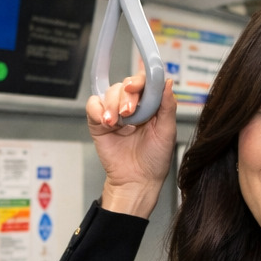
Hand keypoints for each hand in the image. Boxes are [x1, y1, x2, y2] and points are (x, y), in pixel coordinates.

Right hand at [87, 72, 176, 218]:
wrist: (136, 180)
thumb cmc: (154, 160)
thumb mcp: (167, 131)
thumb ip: (167, 106)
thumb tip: (167, 82)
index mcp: (151, 105)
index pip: (144, 83)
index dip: (139, 80)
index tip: (135, 86)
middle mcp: (133, 106)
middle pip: (125, 85)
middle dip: (126, 96)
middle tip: (128, 113)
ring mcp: (115, 113)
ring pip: (109, 93)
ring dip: (112, 105)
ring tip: (115, 123)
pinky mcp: (99, 122)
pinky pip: (93, 105)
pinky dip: (97, 109)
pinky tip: (106, 122)